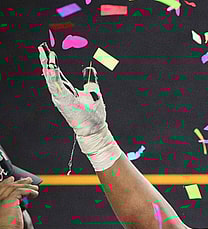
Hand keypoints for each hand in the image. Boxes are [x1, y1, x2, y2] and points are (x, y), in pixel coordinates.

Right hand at [0, 177, 38, 228]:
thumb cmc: (7, 228)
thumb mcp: (9, 213)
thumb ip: (11, 205)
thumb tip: (19, 200)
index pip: (1, 187)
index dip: (8, 182)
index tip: (15, 179)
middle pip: (8, 185)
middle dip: (20, 182)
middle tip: (29, 180)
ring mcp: (2, 198)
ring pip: (15, 187)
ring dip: (27, 186)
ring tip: (36, 188)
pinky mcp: (10, 199)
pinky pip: (21, 191)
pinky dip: (29, 191)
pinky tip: (35, 194)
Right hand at [38, 43, 120, 170]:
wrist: (95, 128)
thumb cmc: (94, 113)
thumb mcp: (93, 91)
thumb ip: (90, 80)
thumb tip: (90, 68)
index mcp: (66, 91)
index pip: (56, 74)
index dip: (52, 63)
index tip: (48, 51)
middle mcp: (61, 93)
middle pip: (50, 74)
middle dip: (46, 61)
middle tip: (41, 48)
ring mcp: (60, 98)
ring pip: (51, 79)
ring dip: (48, 67)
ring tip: (45, 54)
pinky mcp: (63, 101)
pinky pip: (57, 86)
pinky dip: (53, 76)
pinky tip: (51, 66)